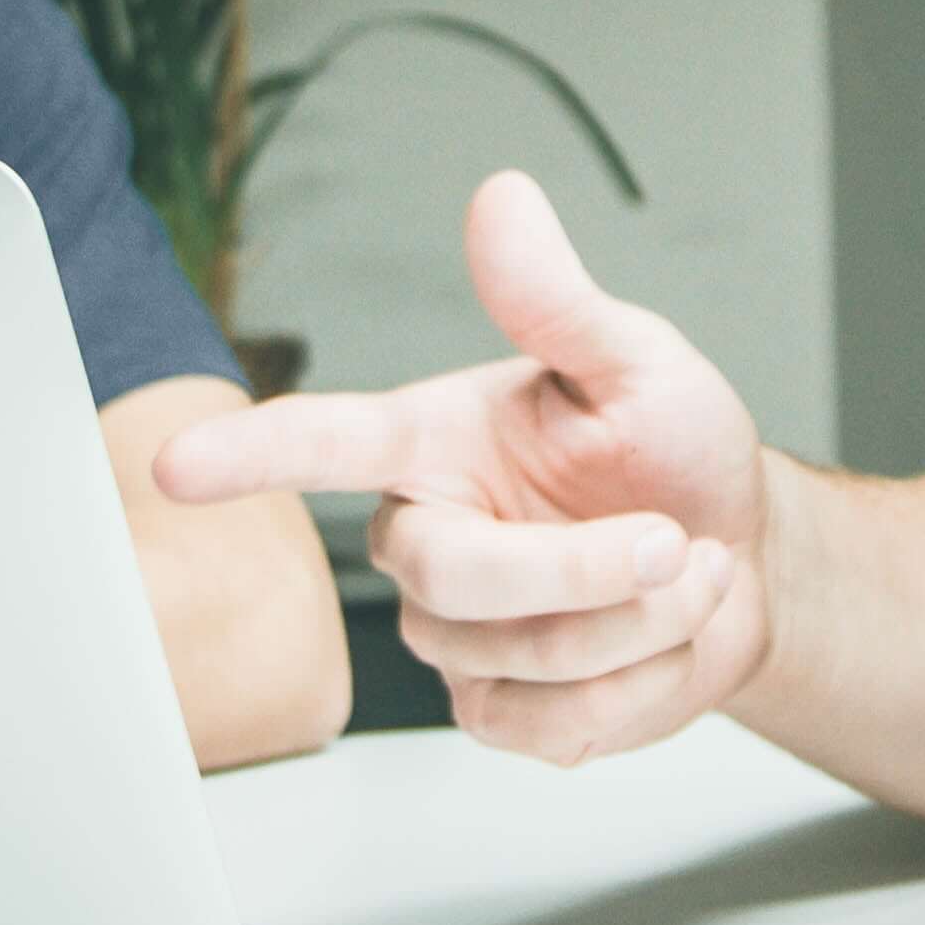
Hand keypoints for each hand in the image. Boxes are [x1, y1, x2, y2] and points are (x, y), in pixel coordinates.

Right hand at [154, 172, 769, 764]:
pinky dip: (642, 686)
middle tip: (673, 540)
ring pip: (525, 657)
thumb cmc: (675, 452)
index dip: (251, 454)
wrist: (748, 562)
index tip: (177, 466)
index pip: (325, 444)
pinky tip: (661, 641)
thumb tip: (501, 197)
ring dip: (641, 622)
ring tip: (684, 571)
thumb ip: (557, 301)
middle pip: (454, 578)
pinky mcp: (498, 711)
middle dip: (585, 569)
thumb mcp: (637, 362)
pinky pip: (553, 726)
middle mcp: (429, 537)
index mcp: (434, 442)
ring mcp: (457, 637)